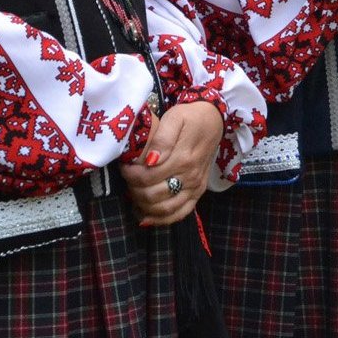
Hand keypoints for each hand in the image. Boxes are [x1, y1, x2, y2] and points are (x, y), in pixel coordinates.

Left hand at [122, 102, 223, 225]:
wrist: (213, 120)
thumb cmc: (190, 118)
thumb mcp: (174, 118)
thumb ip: (162, 139)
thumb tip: (151, 160)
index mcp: (182, 159)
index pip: (147, 178)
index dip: (130, 175)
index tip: (124, 166)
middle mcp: (190, 177)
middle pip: (153, 196)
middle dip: (133, 190)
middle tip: (128, 179)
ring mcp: (195, 187)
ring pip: (164, 209)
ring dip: (144, 206)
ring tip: (134, 194)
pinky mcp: (198, 192)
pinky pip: (180, 213)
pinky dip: (162, 220)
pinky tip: (147, 216)